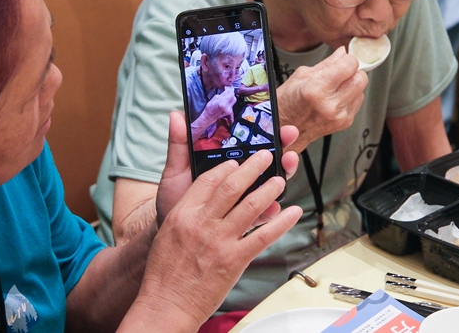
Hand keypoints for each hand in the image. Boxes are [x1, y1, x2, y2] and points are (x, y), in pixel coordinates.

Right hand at [138, 149, 303, 326]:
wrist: (167, 304)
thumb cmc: (165, 271)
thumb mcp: (169, 232)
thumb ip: (186, 211)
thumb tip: (204, 196)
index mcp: (183, 214)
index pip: (207, 181)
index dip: (224, 168)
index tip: (235, 162)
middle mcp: (202, 223)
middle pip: (232, 186)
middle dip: (252, 167)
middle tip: (266, 155)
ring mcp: (220, 241)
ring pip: (251, 206)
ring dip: (270, 189)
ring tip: (281, 179)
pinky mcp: (234, 260)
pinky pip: (263, 236)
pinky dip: (281, 223)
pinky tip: (293, 213)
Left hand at [155, 111, 299, 227]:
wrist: (171, 236)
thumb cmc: (174, 199)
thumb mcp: (175, 171)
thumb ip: (179, 145)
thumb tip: (176, 115)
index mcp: (225, 163)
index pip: (251, 142)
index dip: (266, 129)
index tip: (275, 118)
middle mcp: (240, 179)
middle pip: (268, 158)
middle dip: (282, 144)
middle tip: (288, 134)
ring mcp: (246, 199)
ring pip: (272, 183)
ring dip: (285, 170)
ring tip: (287, 161)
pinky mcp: (248, 222)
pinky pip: (265, 214)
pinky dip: (273, 209)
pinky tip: (275, 203)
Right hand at [203, 86, 236, 124]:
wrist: (209, 116)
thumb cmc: (210, 107)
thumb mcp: (215, 97)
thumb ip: (223, 94)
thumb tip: (228, 90)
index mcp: (223, 102)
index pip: (231, 94)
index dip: (230, 90)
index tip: (228, 88)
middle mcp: (227, 107)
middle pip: (233, 97)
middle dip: (231, 93)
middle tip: (227, 92)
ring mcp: (229, 110)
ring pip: (233, 101)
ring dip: (230, 97)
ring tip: (226, 97)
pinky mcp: (230, 112)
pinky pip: (232, 104)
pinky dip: (229, 101)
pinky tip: (225, 101)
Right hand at [276, 46, 367, 150]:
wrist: (284, 127)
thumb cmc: (287, 102)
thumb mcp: (301, 76)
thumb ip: (327, 64)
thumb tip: (342, 52)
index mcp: (317, 89)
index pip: (349, 66)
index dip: (348, 59)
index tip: (344, 59)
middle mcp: (330, 105)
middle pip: (361, 79)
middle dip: (353, 72)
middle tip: (343, 72)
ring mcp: (339, 116)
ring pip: (361, 91)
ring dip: (352, 85)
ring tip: (336, 87)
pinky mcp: (344, 123)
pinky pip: (357, 103)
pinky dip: (350, 97)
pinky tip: (336, 98)